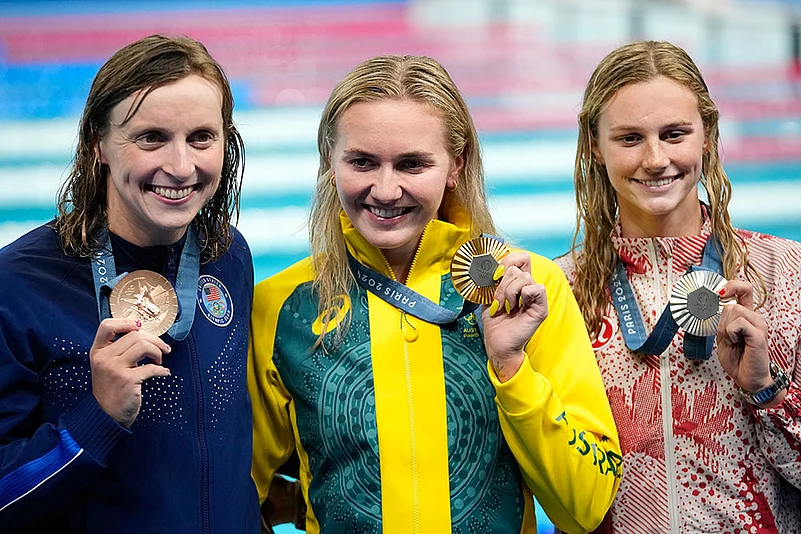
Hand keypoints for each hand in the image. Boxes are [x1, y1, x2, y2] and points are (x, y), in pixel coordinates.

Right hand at [90, 318, 171, 426]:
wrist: (106, 415)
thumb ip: (118, 350)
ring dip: (158, 352)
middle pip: (135, 334)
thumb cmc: (111, 388)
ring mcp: (114, 369)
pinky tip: (164, 373)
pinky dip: (162, 370)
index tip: (140, 327)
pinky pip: (152, 367)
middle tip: (163, 348)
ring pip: (144, 346)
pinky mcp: (127, 380)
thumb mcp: (106, 366)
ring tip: (159, 360)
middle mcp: (103, 358)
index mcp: (98, 351)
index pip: (107, 325)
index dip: (126, 322)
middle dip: (155, 340)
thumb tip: (143, 333)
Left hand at [481, 252, 547, 382]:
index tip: (494, 276)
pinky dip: (522, 296)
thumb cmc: (494, 321)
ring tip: (506, 306)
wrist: (496, 342)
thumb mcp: (489, 295)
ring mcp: (536, 297)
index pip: (520, 258)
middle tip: (498, 300)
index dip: (507, 260)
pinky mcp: (541, 308)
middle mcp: (528, 287)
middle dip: (502, 283)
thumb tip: (491, 265)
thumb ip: (492, 279)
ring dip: (509, 292)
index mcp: (517, 282)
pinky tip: (516, 308)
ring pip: (524, 277)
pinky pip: (535, 289)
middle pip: (517, 267)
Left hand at [716, 281, 784, 406]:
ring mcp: (759, 325)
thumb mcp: (723, 336)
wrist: (747, 378)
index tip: (719, 293)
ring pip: (733, 311)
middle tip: (727, 337)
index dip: (732, 286)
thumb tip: (714, 305)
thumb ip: (721, 320)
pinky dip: (730, 333)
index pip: (744, 289)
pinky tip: (737, 343)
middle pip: (731, 304)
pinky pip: (737, 323)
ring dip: (725, 328)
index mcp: (747, 316)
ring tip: (733, 341)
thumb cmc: (736, 359)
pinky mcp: (759, 334)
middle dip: (721, 321)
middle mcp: (755, 318)